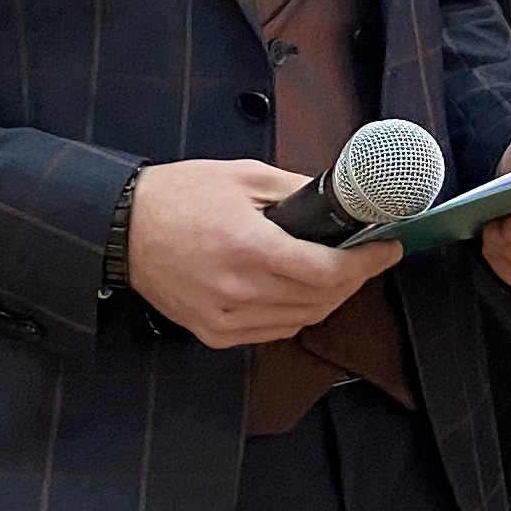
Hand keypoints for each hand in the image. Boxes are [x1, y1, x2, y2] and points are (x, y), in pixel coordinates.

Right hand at [124, 157, 400, 348]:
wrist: (121, 230)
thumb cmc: (177, 197)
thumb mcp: (243, 176)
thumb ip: (297, 190)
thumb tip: (341, 200)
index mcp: (248, 247)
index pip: (327, 271)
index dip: (367, 264)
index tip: (388, 249)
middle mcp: (238, 290)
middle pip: (322, 299)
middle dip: (354, 279)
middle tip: (367, 257)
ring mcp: (225, 318)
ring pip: (302, 319)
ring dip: (328, 298)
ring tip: (336, 272)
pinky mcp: (214, 334)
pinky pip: (273, 331)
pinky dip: (296, 313)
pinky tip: (298, 290)